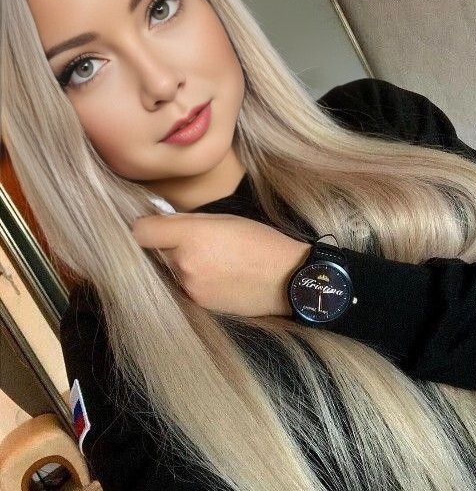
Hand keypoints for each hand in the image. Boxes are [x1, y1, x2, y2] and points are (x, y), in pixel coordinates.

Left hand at [132, 212, 310, 317]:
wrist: (287, 280)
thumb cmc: (260, 242)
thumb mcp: (225, 219)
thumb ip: (188, 221)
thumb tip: (162, 223)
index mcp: (191, 235)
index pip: (141, 232)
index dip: (145, 227)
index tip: (155, 226)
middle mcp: (184, 264)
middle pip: (156, 251)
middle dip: (168, 246)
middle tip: (195, 242)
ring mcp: (190, 287)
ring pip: (170, 270)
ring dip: (181, 265)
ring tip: (212, 261)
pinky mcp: (198, 304)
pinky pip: (183, 286)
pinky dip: (193, 280)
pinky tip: (217, 276)